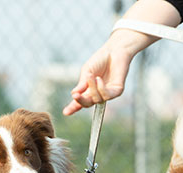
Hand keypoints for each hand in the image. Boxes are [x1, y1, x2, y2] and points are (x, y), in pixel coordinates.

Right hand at [62, 0, 180, 115]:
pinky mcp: (117, 91)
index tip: (65, 112)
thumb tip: (74, 94)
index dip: (73, 107)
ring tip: (92, 76)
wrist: (115, 50)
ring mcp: (108, 93)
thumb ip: (82, 83)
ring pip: (97, 99)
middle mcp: (98, 93)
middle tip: (76, 96)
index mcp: (88, 89)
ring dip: (92, 89)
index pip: (80, 101)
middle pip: (88, 104)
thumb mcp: (87, 71)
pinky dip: (101, 89)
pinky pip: (107, 96)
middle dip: (81, 101)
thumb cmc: (100, 59)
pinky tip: (99, 80)